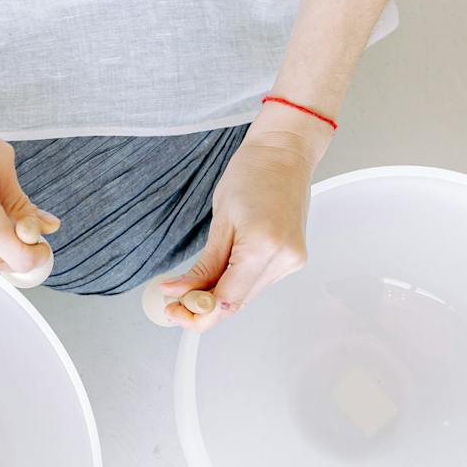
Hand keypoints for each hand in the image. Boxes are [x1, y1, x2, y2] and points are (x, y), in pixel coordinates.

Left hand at [155, 109, 326, 330]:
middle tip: (175, 302)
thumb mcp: (220, 220)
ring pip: (246, 297)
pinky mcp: (293, 260)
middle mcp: (284, 258)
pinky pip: (257, 284)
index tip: (173, 310)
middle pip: (238, 304)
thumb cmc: (253, 174)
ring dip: (218, 297)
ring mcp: (292, 261)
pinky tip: (220, 273)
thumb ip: (202, 266)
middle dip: (203, 308)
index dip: (197, 314)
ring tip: (193, 285)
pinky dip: (235, 284)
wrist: (284, 153)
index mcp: (264, 246)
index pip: (228, 301)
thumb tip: (176, 292)